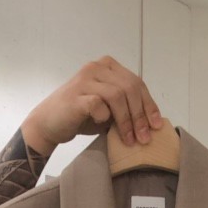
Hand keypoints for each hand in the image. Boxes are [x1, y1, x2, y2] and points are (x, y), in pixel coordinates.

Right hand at [21, 55, 163, 156]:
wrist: (49, 124)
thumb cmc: (80, 117)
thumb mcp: (108, 109)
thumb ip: (126, 107)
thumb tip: (151, 122)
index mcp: (108, 66)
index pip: (136, 83)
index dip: (149, 105)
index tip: (157, 126)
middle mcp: (97, 68)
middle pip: (130, 88)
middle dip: (140, 116)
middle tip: (145, 138)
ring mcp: (85, 79)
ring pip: (117, 95)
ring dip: (127, 120)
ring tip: (130, 140)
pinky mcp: (76, 95)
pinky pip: (98, 104)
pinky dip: (105, 117)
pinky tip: (103, 126)